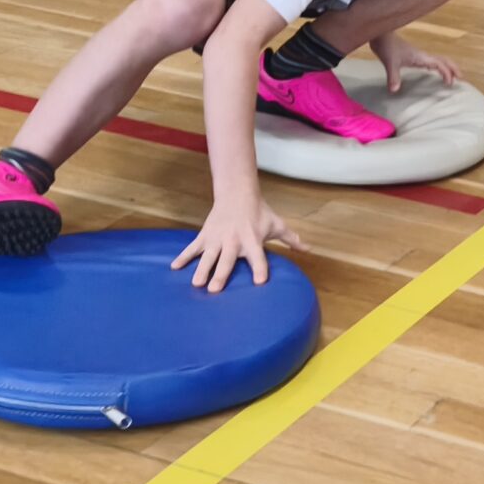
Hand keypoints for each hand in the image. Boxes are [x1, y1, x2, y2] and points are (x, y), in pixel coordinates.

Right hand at [172, 195, 301, 294]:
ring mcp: (217, 239)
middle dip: (221, 274)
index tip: (260, 282)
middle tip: (215, 290)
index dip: (260, 268)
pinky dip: (183, 257)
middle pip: (227, 260)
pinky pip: (192, 248)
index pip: (258, 257)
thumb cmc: (259, 212)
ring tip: (196, 284)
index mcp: (252, 241)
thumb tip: (309, 250)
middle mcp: (234, 241)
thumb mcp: (277, 225)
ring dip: (202, 269)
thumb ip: (291, 240)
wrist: (236, 193)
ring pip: (208, 256)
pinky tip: (174, 267)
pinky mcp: (205, 235)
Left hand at [374, 32, 458, 88]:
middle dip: (454, 68)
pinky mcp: (414, 56)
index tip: (449, 83)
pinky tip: (435, 72)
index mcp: (421, 57)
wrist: (381, 35)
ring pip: (439, 60)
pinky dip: (438, 66)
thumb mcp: (389, 63)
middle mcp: (423, 56)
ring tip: (453, 77)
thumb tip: (394, 90)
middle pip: (444, 60)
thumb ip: (393, 77)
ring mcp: (419, 55)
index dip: (447, 73)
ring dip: (448, 67)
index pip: (439, 64)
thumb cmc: (387, 47)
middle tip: (461, 79)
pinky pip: (431, 61)